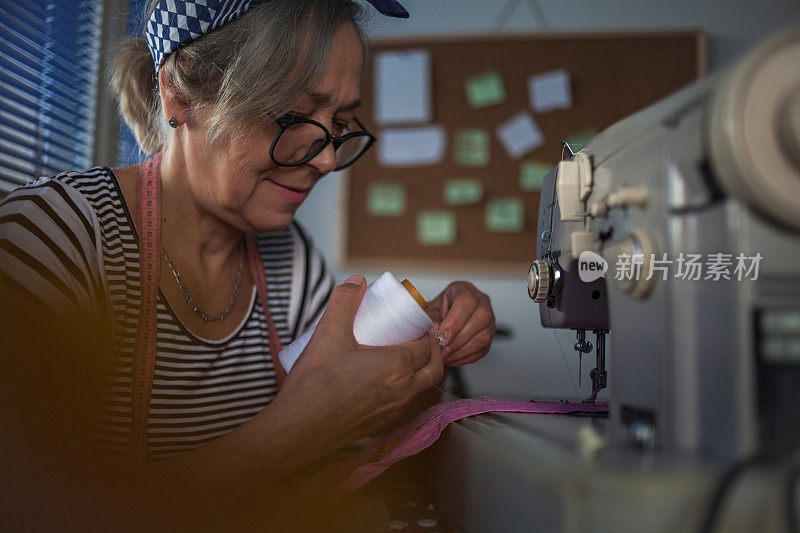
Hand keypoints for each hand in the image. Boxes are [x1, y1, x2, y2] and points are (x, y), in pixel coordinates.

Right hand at [271, 275, 443, 458]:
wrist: (297, 429)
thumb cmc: (314, 385)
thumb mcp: (327, 334)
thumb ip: (343, 302)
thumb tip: (357, 282)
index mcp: (397, 367)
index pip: (426, 346)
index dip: (424, 332)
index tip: (414, 324)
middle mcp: (403, 392)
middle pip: (433, 369)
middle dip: (432, 352)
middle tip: (417, 338)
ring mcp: (394, 412)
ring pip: (420, 388)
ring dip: (419, 371)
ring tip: (401, 357)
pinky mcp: (381, 425)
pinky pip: (404, 404)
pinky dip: (405, 390)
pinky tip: (383, 382)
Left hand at [426, 281, 494, 366]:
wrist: (440, 322)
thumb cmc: (434, 313)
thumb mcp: (428, 310)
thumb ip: (430, 318)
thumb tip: (434, 331)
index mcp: (464, 289)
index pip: (466, 301)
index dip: (454, 321)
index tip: (440, 335)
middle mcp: (482, 302)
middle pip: (481, 318)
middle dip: (459, 338)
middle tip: (441, 348)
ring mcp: (489, 320)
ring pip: (484, 336)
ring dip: (461, 350)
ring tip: (444, 356)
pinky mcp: (489, 337)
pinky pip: (482, 350)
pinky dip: (465, 357)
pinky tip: (451, 359)